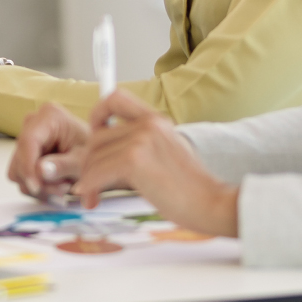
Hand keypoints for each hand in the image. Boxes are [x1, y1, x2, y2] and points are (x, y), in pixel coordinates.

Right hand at [7, 103, 91, 198]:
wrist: (99, 157)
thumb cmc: (95, 153)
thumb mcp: (84, 161)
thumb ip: (63, 166)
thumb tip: (40, 170)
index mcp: (49, 116)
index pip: (28, 141)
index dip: (28, 166)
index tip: (36, 187)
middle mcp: (33, 124)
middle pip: (20, 158)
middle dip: (39, 179)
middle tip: (63, 188)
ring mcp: (27, 139)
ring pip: (17, 170)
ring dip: (39, 186)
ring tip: (64, 186)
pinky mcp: (24, 154)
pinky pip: (19, 175)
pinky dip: (37, 187)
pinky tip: (56, 186)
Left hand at [72, 90, 239, 236]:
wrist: (212, 203)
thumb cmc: (191, 187)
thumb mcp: (168, 150)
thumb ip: (142, 142)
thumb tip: (107, 150)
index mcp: (156, 120)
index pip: (115, 98)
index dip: (97, 113)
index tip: (94, 133)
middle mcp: (148, 124)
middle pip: (97, 136)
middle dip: (89, 161)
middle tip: (90, 181)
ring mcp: (141, 140)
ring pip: (94, 156)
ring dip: (88, 179)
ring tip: (93, 194)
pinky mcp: (134, 160)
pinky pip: (96, 172)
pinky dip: (90, 186)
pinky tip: (92, 197)